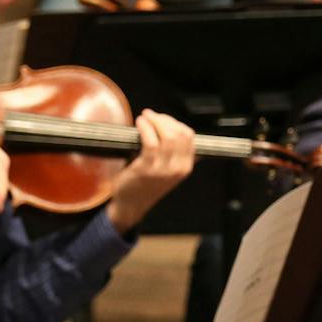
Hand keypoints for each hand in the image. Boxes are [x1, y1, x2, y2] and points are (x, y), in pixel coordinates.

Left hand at [106, 109, 195, 232]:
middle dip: (165, 119)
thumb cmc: (147, 185)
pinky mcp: (147, 168)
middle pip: (179, 133)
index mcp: (185, 167)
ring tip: (145, 117)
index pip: (189, 137)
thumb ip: (177, 155)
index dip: (176, 123)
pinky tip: (140, 123)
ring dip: (155, 121)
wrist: (132, 205)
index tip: (164, 119)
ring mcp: (163, 169)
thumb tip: (178, 131)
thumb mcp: (169, 172)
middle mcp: (177, 168)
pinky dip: (145, 128)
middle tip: (152, 115)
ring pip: (167, 135)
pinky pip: (150, 142)